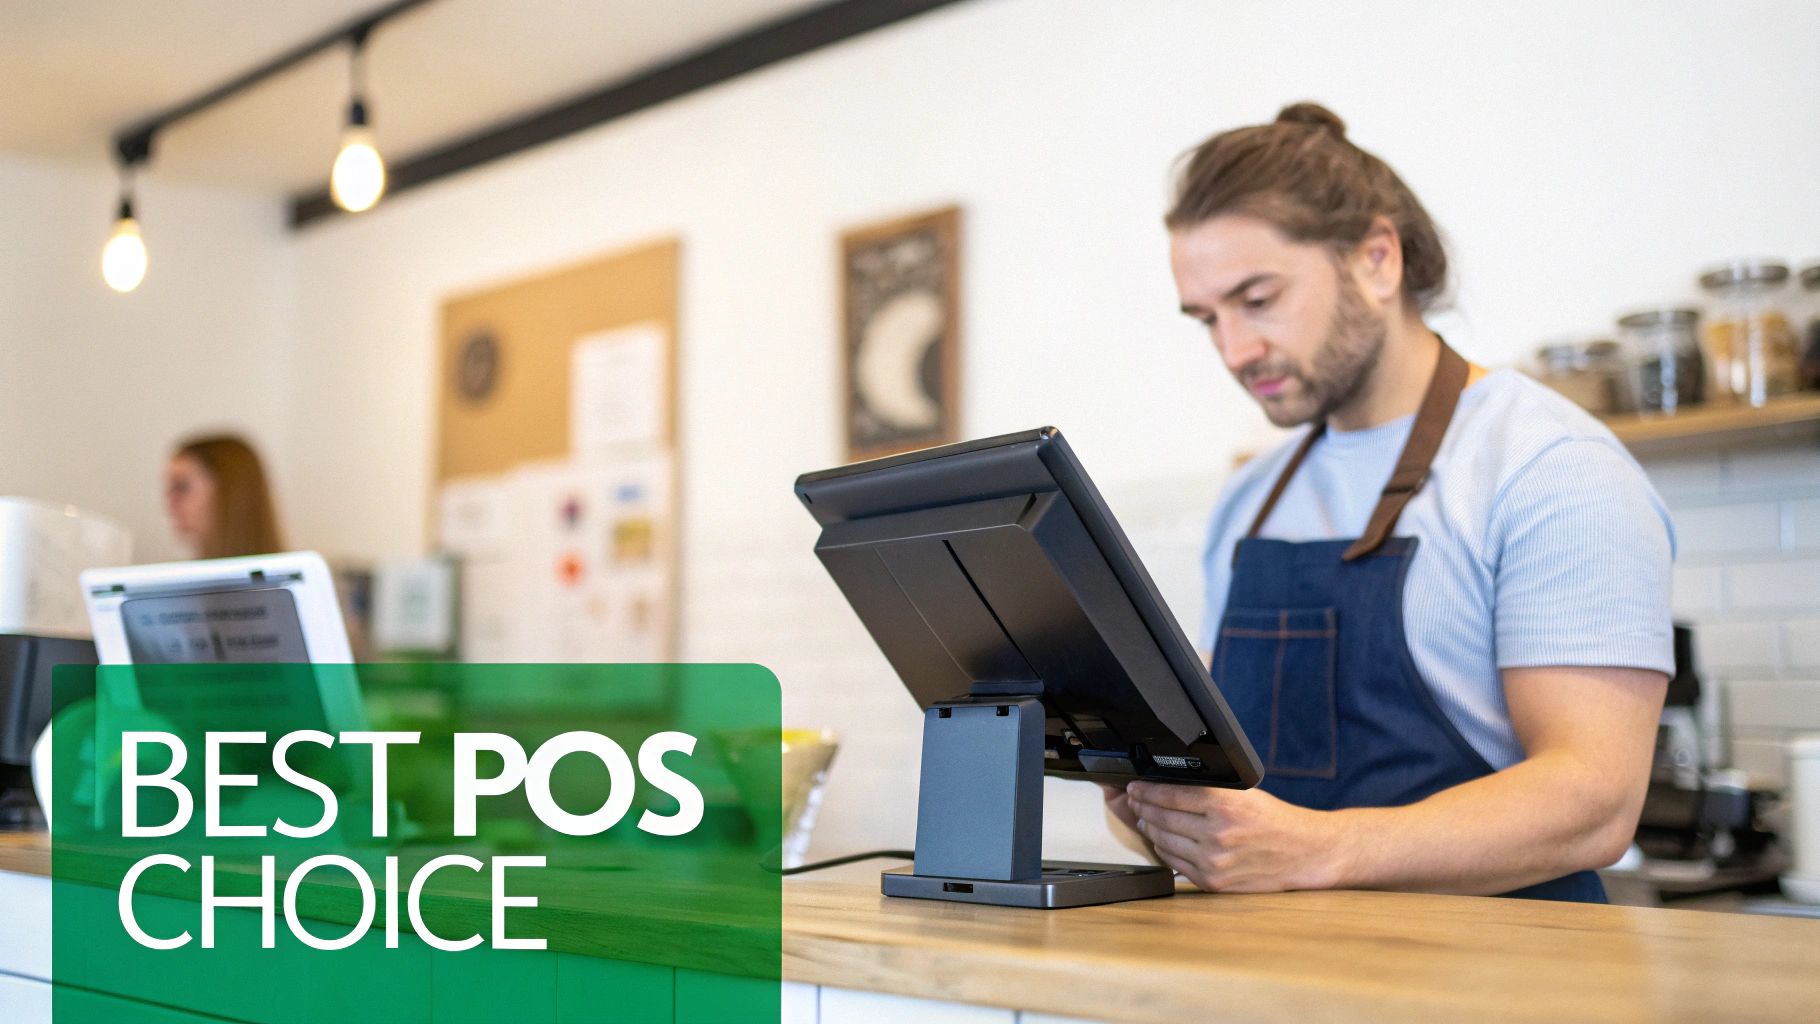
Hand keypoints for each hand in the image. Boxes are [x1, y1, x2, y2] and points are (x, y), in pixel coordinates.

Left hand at [1123, 781, 1350, 892]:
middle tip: (1134, 801)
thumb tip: (1165, 786)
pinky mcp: (1213, 882)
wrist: (1303, 853)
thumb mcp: (1243, 792)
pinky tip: (1162, 840)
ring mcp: (1214, 861)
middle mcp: (1218, 834)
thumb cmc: (1274, 819)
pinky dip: (1164, 850)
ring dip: (1150, 829)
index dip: (1145, 790)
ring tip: (1146, 818)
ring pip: (1164, 841)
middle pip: (1161, 818)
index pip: (1170, 794)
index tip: (1134, 786)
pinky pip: (1175, 863)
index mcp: (1226, 804)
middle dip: (1142, 807)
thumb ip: (1207, 790)